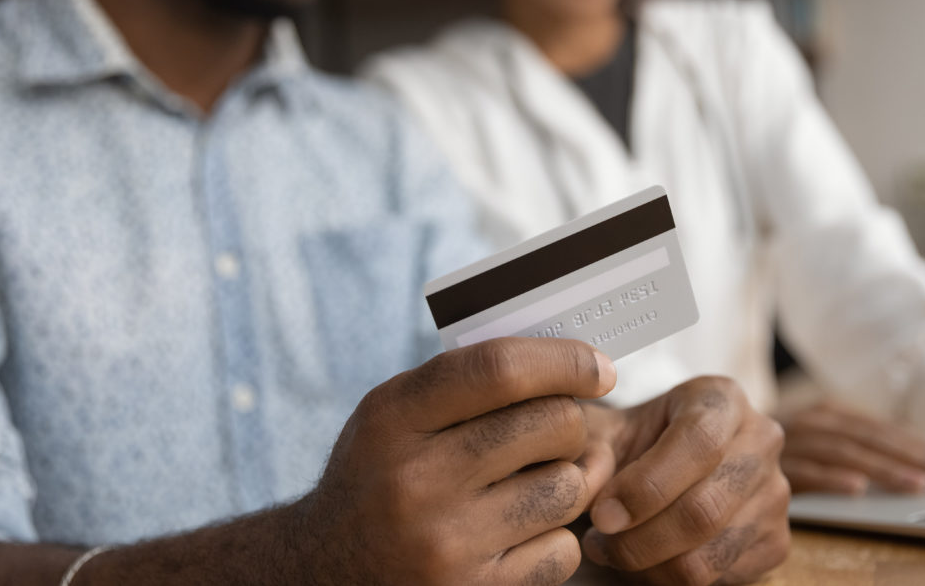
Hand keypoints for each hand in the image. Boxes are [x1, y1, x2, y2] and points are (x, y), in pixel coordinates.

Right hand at [295, 338, 616, 585]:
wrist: (325, 571)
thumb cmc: (377, 476)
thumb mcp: (393, 415)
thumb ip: (465, 382)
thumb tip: (569, 364)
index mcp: (394, 418)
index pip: (500, 369)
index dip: (565, 361)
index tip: (599, 367)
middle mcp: (417, 481)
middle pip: (551, 425)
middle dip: (569, 422)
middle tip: (557, 430)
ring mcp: (447, 543)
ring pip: (567, 488)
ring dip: (567, 478)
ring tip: (538, 479)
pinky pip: (562, 549)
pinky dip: (556, 536)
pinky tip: (525, 529)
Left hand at [578, 377, 789, 585]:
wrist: (668, 461)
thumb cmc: (636, 442)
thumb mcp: (606, 431)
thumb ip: (589, 452)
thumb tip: (587, 487)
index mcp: (722, 399)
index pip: (697, 445)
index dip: (645, 487)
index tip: (601, 514)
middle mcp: (762, 441)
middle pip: (704, 510)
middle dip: (638, 539)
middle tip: (598, 542)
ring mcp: (776, 494)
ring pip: (709, 555)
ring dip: (648, 566)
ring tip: (613, 551)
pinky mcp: (777, 542)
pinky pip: (720, 580)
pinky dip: (671, 580)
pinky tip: (646, 560)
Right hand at [780, 403, 924, 494]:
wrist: (706, 441)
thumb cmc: (770, 453)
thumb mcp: (816, 447)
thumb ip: (855, 455)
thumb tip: (920, 476)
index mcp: (832, 417)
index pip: (890, 433)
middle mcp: (814, 421)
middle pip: (875, 438)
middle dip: (921, 458)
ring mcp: (790, 440)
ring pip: (845, 451)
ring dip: (884, 468)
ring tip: (919, 486)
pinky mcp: (767, 461)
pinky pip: (802, 469)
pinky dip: (830, 478)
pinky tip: (856, 490)